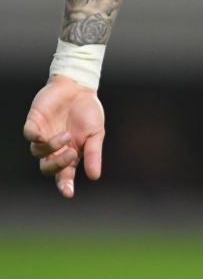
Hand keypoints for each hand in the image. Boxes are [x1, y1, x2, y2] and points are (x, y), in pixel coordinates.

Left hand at [23, 75, 104, 197]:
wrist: (79, 86)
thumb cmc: (88, 111)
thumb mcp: (96, 133)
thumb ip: (94, 153)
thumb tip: (94, 176)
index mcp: (69, 154)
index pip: (64, 175)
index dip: (65, 185)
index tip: (68, 193)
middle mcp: (53, 148)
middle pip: (47, 167)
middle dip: (57, 165)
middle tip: (71, 154)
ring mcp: (43, 135)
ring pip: (38, 152)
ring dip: (53, 146)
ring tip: (67, 134)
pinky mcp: (34, 122)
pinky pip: (29, 135)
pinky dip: (35, 138)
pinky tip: (44, 136)